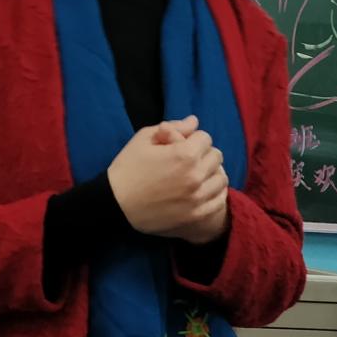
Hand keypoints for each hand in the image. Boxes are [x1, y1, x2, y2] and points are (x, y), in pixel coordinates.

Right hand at [107, 116, 228, 240]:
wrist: (115, 204)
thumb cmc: (127, 168)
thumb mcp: (144, 139)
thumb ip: (173, 127)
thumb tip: (194, 121)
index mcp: (184, 154)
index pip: (206, 138)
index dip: (192, 139)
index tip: (181, 145)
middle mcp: (196, 176)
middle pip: (216, 157)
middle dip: (203, 154)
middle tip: (187, 160)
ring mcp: (198, 198)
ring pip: (221, 179)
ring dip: (210, 174)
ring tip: (196, 176)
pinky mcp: (197, 215)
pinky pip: (219, 201)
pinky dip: (214, 194)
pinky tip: (201, 191)